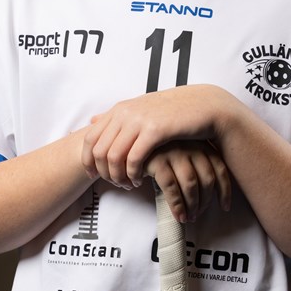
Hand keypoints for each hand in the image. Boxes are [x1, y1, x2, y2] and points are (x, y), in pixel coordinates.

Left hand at [80, 84, 228, 187]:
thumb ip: (117, 116)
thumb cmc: (171, 112)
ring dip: (118, 177)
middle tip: (116, 184)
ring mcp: (139, 120)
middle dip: (104, 173)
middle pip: (99, 151)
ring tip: (129, 184)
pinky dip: (132, 174)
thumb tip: (92, 120)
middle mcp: (125, 113)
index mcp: (119, 109)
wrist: (202, 106)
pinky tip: (140, 180)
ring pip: (113, 157)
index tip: (94, 176)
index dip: (88, 161)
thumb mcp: (140, 109)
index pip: (90, 138)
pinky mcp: (155, 130)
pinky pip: (133, 159)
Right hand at [145, 141, 230, 222]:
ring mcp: (174, 152)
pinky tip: (178, 214)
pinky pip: (172, 188)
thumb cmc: (158, 148)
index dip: (224, 190)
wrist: (130, 140)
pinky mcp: (157, 160)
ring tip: (188, 217)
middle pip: (207, 179)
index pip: (219, 168)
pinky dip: (177, 205)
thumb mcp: (180, 149)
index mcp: (199, 142)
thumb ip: (194, 163)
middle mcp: (190, 145)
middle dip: (205, 202)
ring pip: (191, 185)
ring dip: (192, 206)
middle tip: (198, 214)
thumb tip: (208, 194)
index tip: (224, 205)